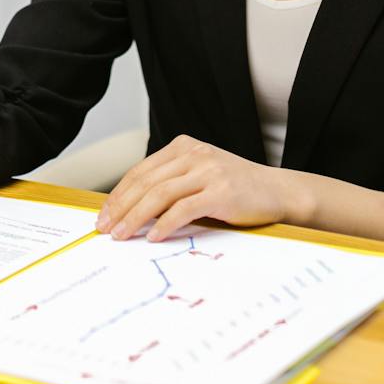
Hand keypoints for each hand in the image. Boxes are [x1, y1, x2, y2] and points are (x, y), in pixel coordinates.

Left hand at [95, 135, 295, 241]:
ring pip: (159, 195)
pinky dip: (164, 224)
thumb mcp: (201, 175)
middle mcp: (194, 154)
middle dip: (121, 207)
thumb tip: (131, 210)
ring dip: (135, 218)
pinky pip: (183, 208)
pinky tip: (153, 236)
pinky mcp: (221, 191)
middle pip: (146, 182)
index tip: (104, 215)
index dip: (119, 194)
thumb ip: (172, 183)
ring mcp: (208, 171)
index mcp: (184, 146)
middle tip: (105, 228)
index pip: (141, 171)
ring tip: (121, 235)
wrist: (279, 192)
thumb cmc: (237, 189)